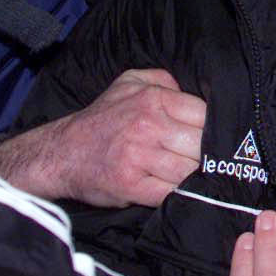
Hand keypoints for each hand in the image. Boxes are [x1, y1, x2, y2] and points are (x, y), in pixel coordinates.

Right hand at [0, 69, 204, 206]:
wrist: (61, 153)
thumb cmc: (103, 118)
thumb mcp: (129, 82)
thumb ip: (164, 81)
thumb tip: (194, 92)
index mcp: (152, 99)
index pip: (205, 115)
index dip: (213, 129)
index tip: (215, 139)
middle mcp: (147, 126)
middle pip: (201, 145)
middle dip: (206, 155)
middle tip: (205, 161)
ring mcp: (139, 157)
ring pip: (189, 171)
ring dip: (193, 176)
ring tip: (191, 176)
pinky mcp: (131, 186)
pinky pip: (171, 192)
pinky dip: (179, 194)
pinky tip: (177, 189)